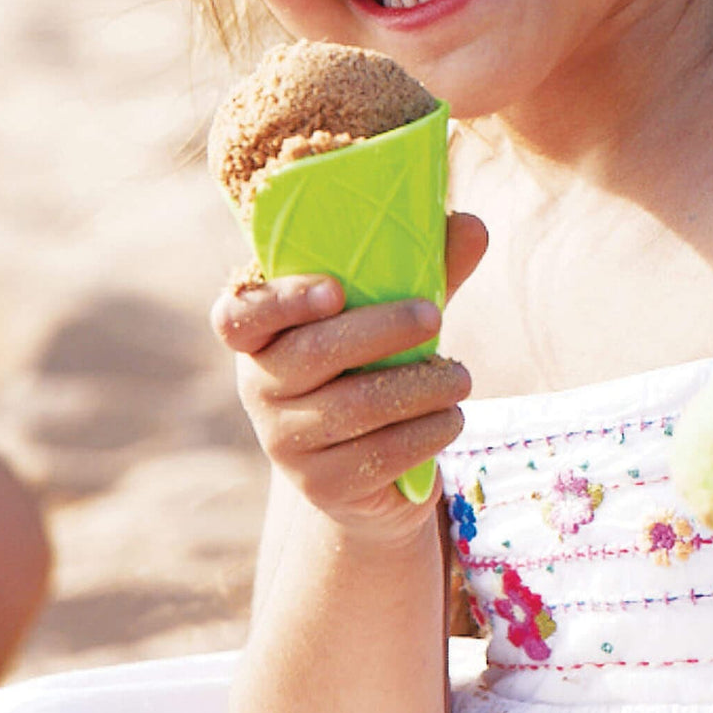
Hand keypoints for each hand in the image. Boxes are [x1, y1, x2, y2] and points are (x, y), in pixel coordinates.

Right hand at [211, 212, 486, 535]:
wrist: (371, 473)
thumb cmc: (376, 366)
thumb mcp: (392, 318)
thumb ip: (423, 271)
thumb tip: (473, 226)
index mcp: (261, 335)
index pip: (239, 316)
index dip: (282, 301)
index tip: (336, 289)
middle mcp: (258, 388)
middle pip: (312, 354)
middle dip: (382, 330)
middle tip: (435, 316)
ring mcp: (284, 442)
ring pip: (355, 407)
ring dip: (421, 386)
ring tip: (461, 377)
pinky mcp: (322, 486)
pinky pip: (380, 454)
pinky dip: (427, 431)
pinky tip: (452, 418)